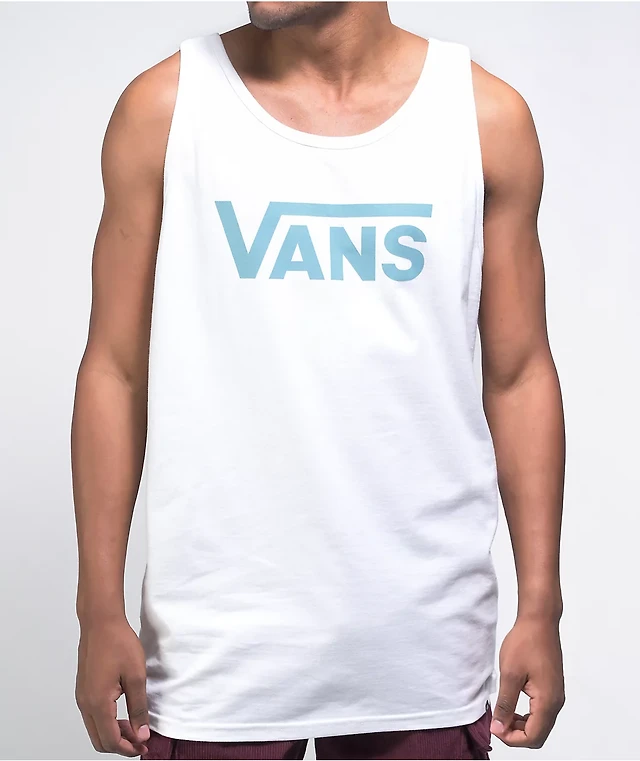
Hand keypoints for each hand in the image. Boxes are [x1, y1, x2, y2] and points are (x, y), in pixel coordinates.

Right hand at [75, 618, 150, 756]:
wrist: (101, 621)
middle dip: (120, 744)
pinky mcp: (83, 689)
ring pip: (95, 728)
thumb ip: (138, 708)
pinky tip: (122, 713)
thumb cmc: (118, 642)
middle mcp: (85, 703)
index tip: (143, 747)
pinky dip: (107, 721)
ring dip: (113, 733)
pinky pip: (93, 715)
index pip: (110, 740)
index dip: (128, 749)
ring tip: (134, 726)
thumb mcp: (136, 676)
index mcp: (98, 703)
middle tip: (140, 740)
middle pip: (99, 740)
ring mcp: (82, 696)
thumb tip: (141, 733)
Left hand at [491, 617, 564, 747]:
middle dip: (517, 734)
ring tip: (502, 714)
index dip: (512, 739)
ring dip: (521, 725)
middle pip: (538, 734)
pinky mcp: (552, 687)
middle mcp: (556, 702)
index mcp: (547, 702)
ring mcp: (555, 695)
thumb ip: (505, 704)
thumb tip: (499, 727)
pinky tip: (511, 704)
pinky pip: (541, 711)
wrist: (539, 621)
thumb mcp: (509, 675)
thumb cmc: (525, 643)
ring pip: (540, 724)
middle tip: (497, 723)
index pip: (533, 737)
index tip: (495, 727)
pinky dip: (526, 715)